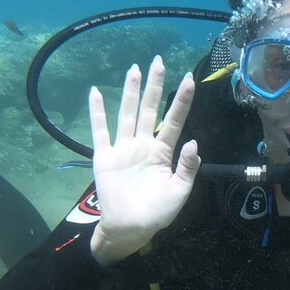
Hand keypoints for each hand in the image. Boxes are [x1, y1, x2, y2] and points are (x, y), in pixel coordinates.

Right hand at [88, 56, 200, 265]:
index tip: (189, 78)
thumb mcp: (180, 192)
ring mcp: (123, 148)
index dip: (181, 100)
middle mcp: (143, 144)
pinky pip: (100, 130)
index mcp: (163, 152)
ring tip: (134, 69)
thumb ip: (187, 167)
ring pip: (127, 113)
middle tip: (159, 61)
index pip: (174, 120)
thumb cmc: (157, 213)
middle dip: (155, 86)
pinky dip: (97, 112)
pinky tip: (95, 93)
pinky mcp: (104, 156)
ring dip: (130, 91)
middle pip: (150, 109)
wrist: (130, 228)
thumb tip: (193, 141)